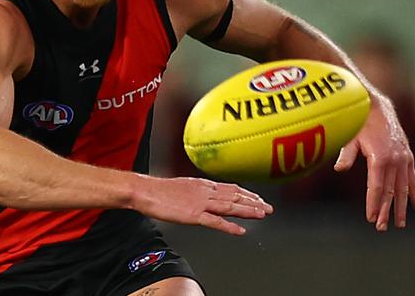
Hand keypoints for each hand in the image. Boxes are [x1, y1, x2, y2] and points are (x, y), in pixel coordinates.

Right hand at [132, 175, 272, 234]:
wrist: (146, 191)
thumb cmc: (160, 190)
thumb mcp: (184, 186)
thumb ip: (198, 190)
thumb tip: (207, 193)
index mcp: (203, 184)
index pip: (230, 188)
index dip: (246, 193)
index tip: (258, 198)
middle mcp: (205, 191)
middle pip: (234, 196)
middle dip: (253, 202)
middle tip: (269, 208)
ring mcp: (200, 203)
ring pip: (229, 207)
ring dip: (247, 211)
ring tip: (262, 215)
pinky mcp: (193, 215)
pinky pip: (215, 221)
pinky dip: (229, 226)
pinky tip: (240, 230)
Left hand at [334, 98, 414, 230]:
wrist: (377, 106)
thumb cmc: (359, 123)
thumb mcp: (350, 138)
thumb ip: (346, 155)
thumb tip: (338, 168)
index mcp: (380, 158)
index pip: (377, 188)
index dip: (374, 204)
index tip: (371, 218)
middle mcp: (395, 160)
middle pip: (390, 192)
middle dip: (385, 211)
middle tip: (381, 227)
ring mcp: (403, 159)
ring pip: (403, 188)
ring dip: (401, 207)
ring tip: (399, 224)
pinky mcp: (407, 156)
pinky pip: (413, 178)